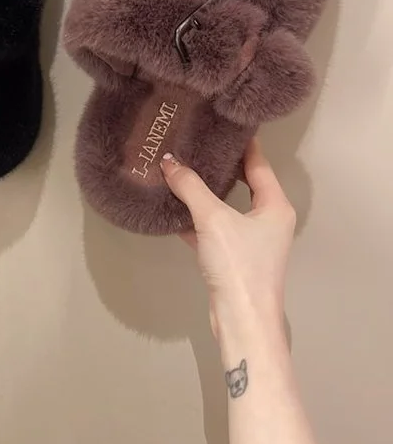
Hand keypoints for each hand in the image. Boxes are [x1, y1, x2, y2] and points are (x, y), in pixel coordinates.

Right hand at [161, 139, 294, 342]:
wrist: (241, 318)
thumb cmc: (238, 264)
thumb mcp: (213, 219)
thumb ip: (190, 187)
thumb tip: (168, 161)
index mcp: (275, 206)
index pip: (259, 164)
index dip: (243, 144)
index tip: (224, 125)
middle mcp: (268, 220)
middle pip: (243, 184)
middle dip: (220, 166)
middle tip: (196, 143)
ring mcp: (251, 241)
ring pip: (225, 207)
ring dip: (204, 193)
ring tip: (181, 170)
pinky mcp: (233, 257)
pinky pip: (213, 228)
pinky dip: (196, 219)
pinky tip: (173, 209)